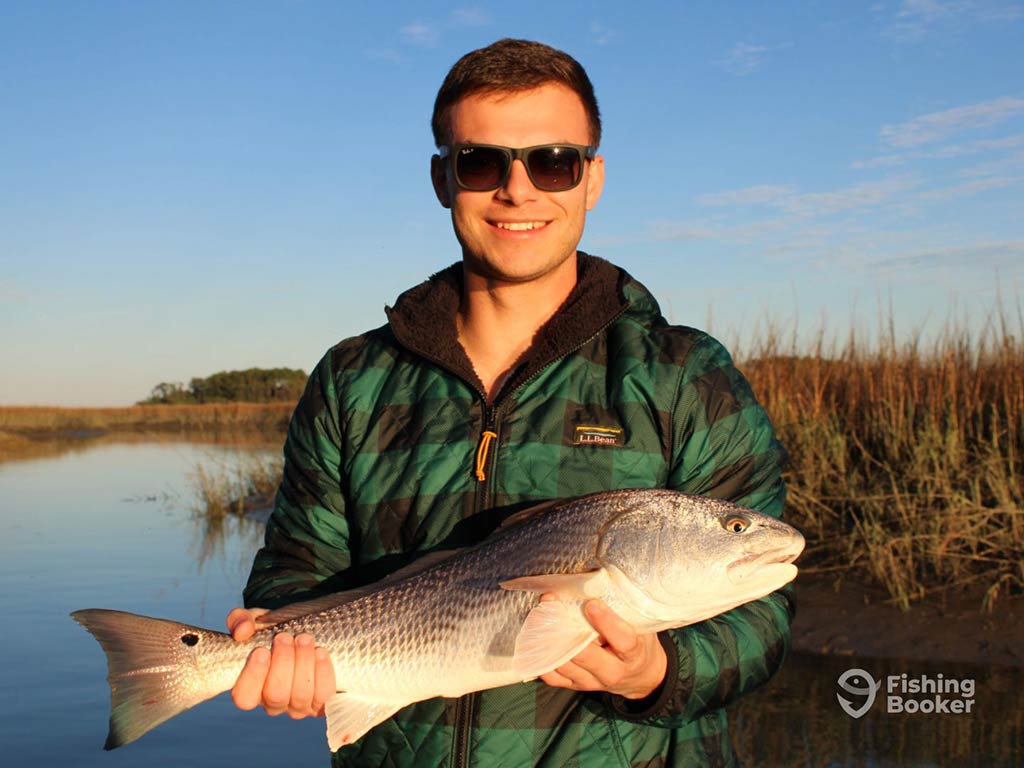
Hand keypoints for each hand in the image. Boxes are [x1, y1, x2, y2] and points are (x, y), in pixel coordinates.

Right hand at [226, 607, 335, 718]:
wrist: (303, 633)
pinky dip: (323, 673)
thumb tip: (242, 631)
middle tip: (285, 637)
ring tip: (304, 639)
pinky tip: (320, 652)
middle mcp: (271, 703)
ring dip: (304, 663)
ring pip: (300, 696)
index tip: (261, 650)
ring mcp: (296, 705)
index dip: (253, 676)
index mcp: (249, 689)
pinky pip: (323, 695)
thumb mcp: (253, 621)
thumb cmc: (272, 630)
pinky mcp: (319, 701)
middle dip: (283, 663)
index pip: (244, 697)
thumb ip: (240, 620)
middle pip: (276, 695)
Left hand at [538, 597, 666, 699]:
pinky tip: (536, 640)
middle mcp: (613, 672)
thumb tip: (599, 581)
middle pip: (586, 656)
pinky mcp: (577, 686)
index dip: (606, 622)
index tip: (591, 603)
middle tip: (551, 601)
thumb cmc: (640, 642)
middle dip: (565, 628)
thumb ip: (624, 611)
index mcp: (634, 654)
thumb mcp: (641, 626)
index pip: (623, 640)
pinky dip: (542, 660)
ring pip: (566, 665)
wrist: (640, 676)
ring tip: (539, 614)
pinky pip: (554, 678)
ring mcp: (593, 682)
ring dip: (549, 640)